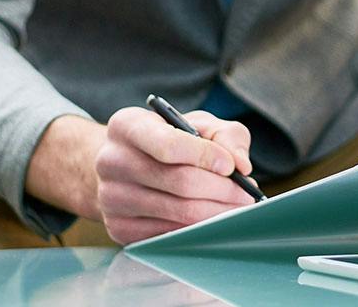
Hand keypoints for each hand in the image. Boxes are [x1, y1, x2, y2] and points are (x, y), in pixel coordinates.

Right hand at [95, 107, 255, 244]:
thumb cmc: (169, 140)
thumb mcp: (196, 123)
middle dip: (222, 189)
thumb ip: (225, 136)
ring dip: (216, 212)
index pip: (169, 145)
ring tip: (236, 206)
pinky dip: (198, 229)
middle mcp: (111, 161)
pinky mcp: (118, 228)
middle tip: (246, 193)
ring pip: (178, 212)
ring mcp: (111, 198)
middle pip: (179, 182)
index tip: (231, 166)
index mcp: (127, 126)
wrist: (124, 167)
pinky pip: (168, 234)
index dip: (206, 156)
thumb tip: (240, 165)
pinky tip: (212, 219)